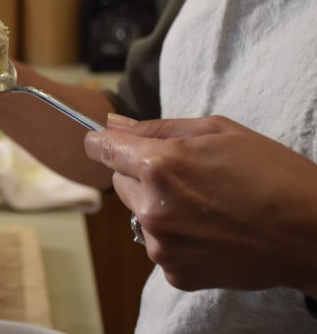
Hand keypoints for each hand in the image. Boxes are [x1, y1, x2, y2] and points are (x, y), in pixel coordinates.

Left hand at [84, 113, 316, 293]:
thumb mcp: (218, 131)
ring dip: (158, 206)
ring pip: (139, 214)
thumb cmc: (272, 174)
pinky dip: (176, 237)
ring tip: (205, 205)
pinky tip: (210, 231)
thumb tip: (113, 124)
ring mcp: (161, 245)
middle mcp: (152, 208)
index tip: (107, 142)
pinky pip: (158, 244)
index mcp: (159, 166)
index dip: (103, 142)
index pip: (100, 148)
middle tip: (187, 175)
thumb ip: (157, 128)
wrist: (312, 233)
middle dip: (141, 174)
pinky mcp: (174, 272)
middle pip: (120, 182)